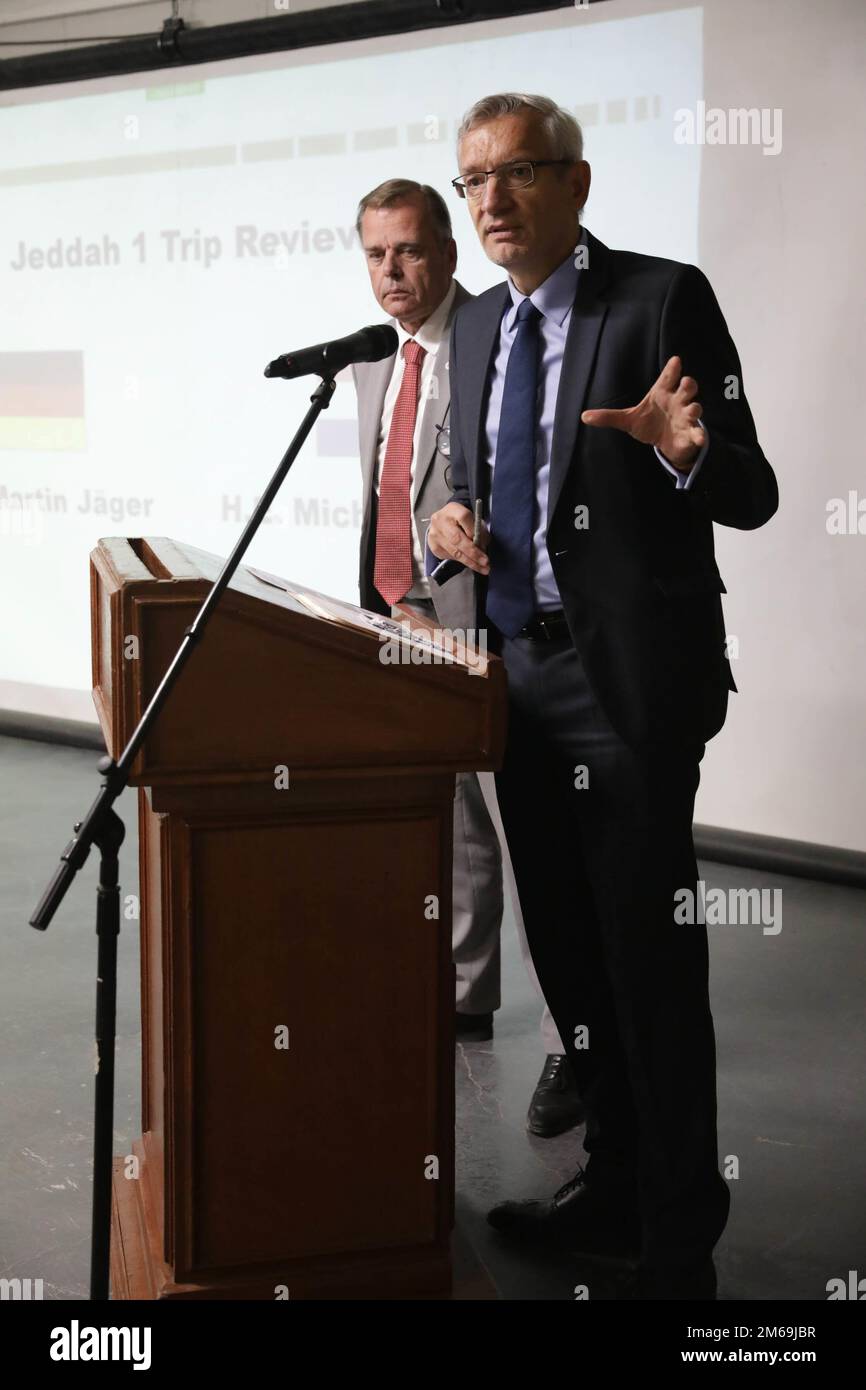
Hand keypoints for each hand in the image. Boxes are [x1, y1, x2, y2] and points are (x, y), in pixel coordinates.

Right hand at [428, 502, 489, 574]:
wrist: (444, 520)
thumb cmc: (462, 520)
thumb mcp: (472, 519)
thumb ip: (478, 530)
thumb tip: (482, 547)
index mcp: (452, 509)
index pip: (464, 517)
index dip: (474, 531)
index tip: (484, 544)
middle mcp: (440, 521)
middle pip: (457, 539)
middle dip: (473, 553)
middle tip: (485, 562)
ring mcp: (434, 534)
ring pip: (454, 551)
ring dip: (469, 562)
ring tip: (482, 567)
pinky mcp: (433, 545)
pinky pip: (449, 556)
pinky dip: (461, 560)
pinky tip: (468, 562)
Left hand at [580, 356, 704, 470]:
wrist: (664, 443)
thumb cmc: (648, 423)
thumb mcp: (627, 420)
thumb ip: (609, 417)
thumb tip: (583, 416)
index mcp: (662, 393)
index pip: (668, 377)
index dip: (672, 369)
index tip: (675, 360)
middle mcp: (677, 401)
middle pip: (686, 388)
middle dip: (688, 384)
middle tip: (686, 382)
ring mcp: (686, 416)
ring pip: (695, 408)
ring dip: (694, 408)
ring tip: (692, 409)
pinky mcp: (690, 434)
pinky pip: (698, 433)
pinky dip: (700, 435)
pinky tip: (699, 438)